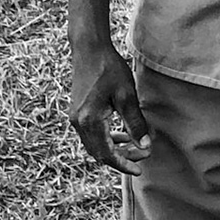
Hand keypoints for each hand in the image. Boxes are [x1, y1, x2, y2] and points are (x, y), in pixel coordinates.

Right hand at [69, 41, 150, 174]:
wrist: (89, 49)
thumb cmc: (109, 69)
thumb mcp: (127, 96)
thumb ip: (135, 123)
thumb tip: (145, 146)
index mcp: (89, 120)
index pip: (106, 153)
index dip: (123, 164)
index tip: (139, 169)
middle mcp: (78, 123)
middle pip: (98, 152)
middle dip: (120, 158)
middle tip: (142, 157)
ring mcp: (75, 118)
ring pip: (94, 144)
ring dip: (113, 149)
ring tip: (134, 147)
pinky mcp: (77, 112)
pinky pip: (91, 134)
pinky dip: (106, 138)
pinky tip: (121, 134)